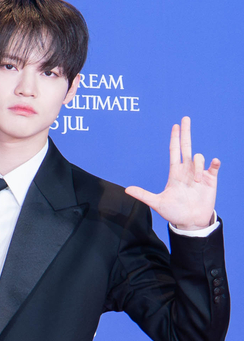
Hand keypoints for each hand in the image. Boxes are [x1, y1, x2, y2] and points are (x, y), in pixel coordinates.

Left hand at [126, 116, 219, 230]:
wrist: (190, 222)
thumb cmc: (174, 212)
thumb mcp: (157, 203)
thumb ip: (143, 195)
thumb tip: (126, 190)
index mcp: (175, 173)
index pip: (174, 151)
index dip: (174, 138)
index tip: (175, 126)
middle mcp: (187, 170)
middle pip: (186, 147)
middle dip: (185, 133)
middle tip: (185, 118)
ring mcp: (199, 174)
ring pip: (197, 158)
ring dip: (196, 165)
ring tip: (195, 181)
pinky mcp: (210, 180)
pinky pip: (214, 167)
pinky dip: (214, 164)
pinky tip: (213, 162)